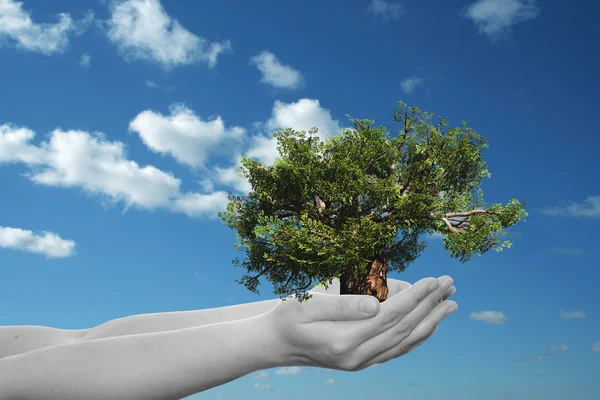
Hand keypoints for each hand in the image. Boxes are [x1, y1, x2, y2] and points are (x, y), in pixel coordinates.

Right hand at [266, 276, 457, 371]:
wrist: (275, 344)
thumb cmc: (288, 317)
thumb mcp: (308, 304)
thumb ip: (343, 305)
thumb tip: (378, 303)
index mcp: (345, 340)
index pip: (392, 316)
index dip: (416, 297)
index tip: (435, 280)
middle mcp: (357, 357)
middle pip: (404, 329)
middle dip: (430, 306)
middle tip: (450, 285)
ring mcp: (361, 363)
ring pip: (404, 342)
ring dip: (430, 322)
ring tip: (450, 304)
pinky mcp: (361, 362)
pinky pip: (396, 351)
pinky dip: (416, 338)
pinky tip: (430, 328)